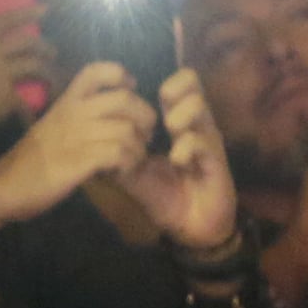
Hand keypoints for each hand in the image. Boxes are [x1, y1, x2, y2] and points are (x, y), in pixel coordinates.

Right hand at [0, 62, 160, 230]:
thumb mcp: (54, 125)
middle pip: (124, 99)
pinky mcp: (76, 162)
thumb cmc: (31, 159)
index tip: (130, 89)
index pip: (96, 70)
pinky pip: (117, 153)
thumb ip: (80, 115)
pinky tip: (123, 170)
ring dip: (139, 146)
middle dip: (145, 116)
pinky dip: (128, 162)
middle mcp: (72, 114)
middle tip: (145, 134)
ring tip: (135, 158)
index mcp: (66, 102)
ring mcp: (74, 137)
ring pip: (126, 129)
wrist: (2, 188)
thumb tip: (117, 110)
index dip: (120, 74)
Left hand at [118, 67, 239, 253]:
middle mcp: (195, 124)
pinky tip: (177, 160)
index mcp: (177, 123)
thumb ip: (118, 157)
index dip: (158, 83)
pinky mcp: (216, 160)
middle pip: (192, 80)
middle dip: (175, 88)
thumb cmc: (164, 195)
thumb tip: (90, 142)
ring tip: (171, 131)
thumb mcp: (135, 175)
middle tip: (163, 108)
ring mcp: (208, 140)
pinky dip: (186, 147)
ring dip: (180, 115)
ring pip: (199, 105)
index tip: (144, 103)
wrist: (190, 226)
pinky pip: (202, 141)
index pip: (176, 83)